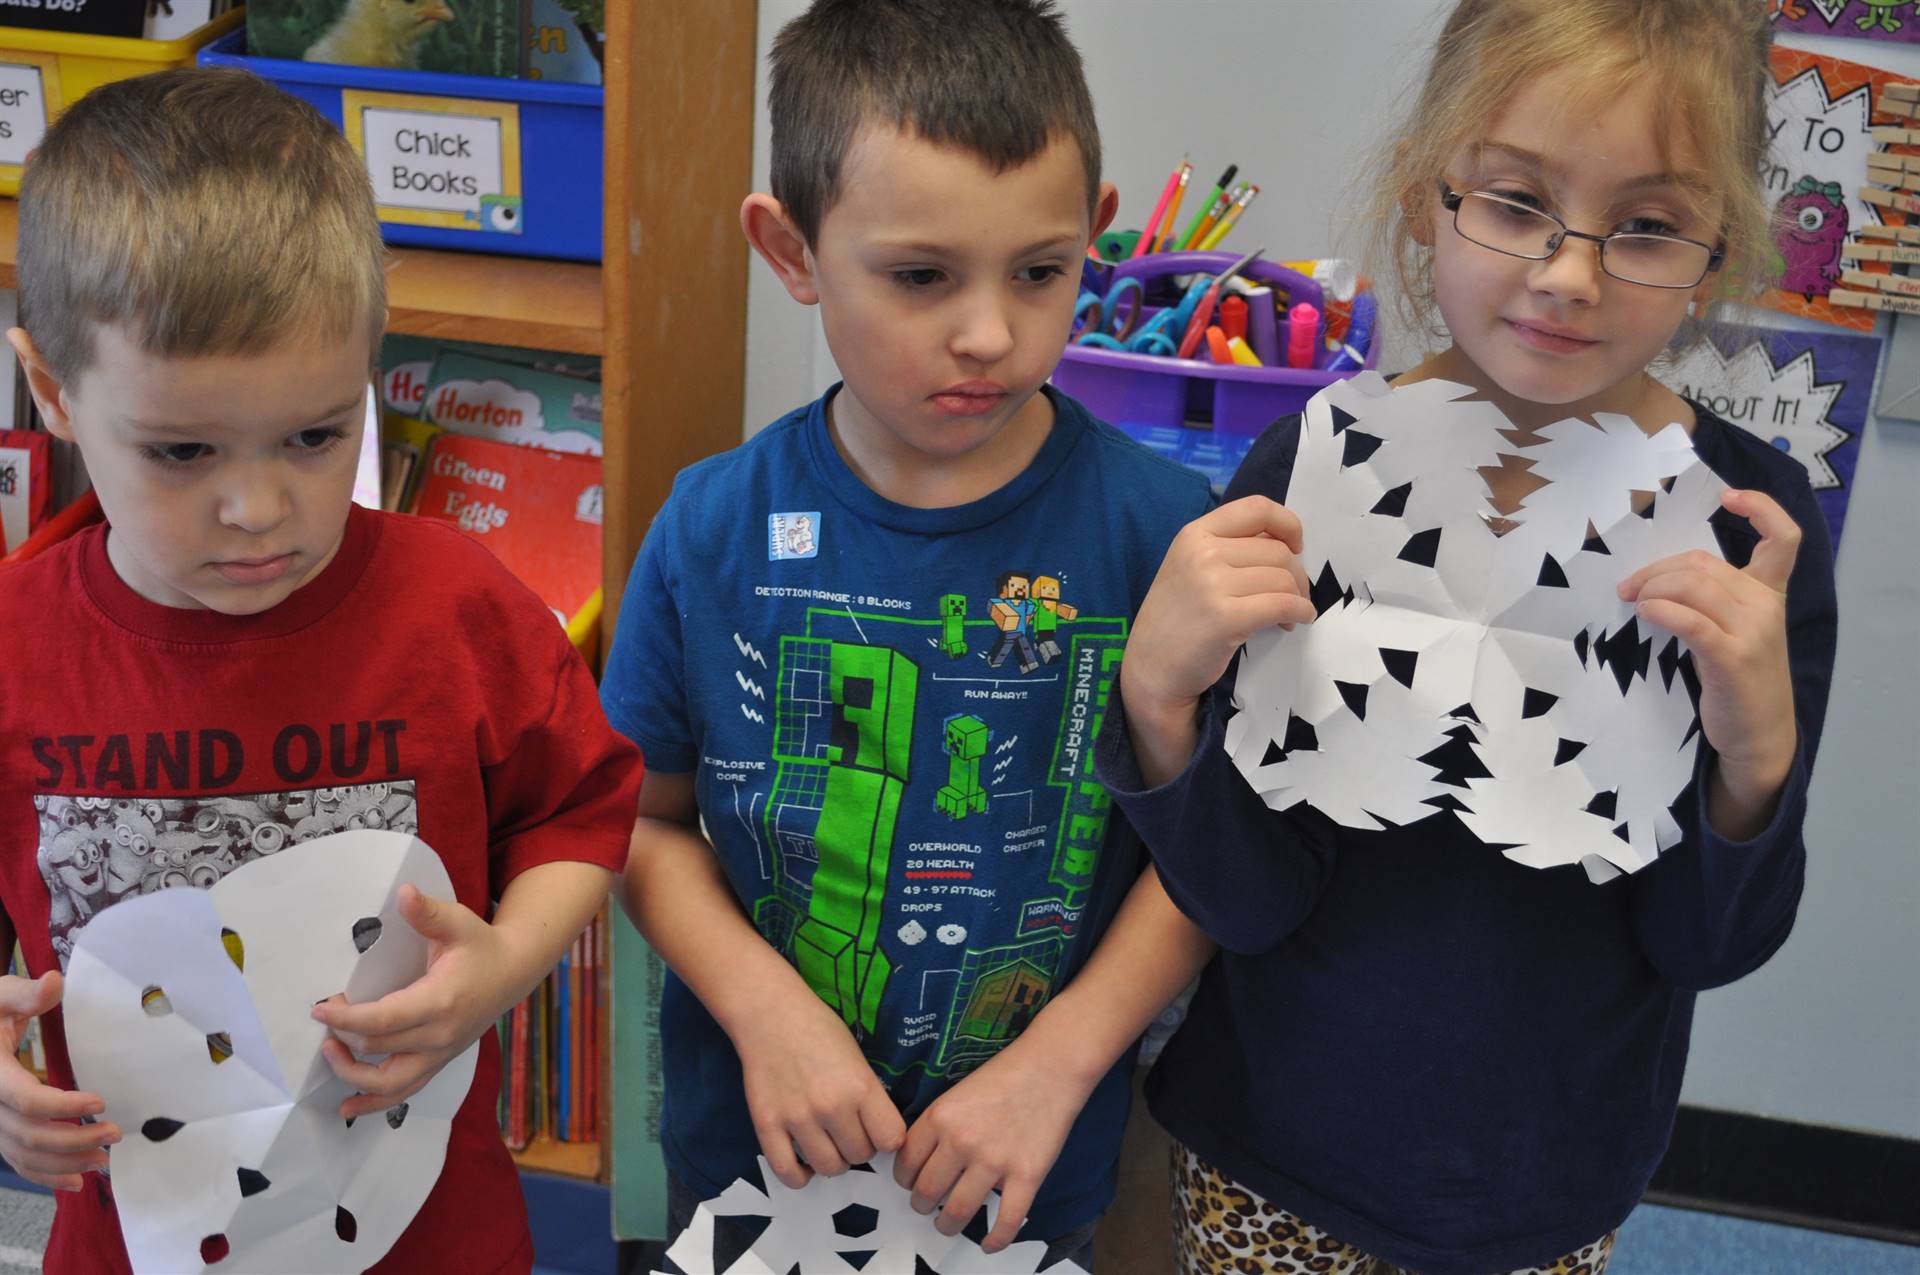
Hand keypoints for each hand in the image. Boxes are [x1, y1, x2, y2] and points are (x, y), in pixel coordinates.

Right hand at [0, 972, 118, 1190]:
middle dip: (73, 1139)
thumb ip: (26, 995)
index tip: (100, 1102)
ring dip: (65, 1163)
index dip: (62, 1106)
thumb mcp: (0, 995)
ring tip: (105, 1160)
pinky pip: (17, 1161)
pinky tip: (77, 1181)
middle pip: (28, 1134)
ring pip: (23, 1154)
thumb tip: (55, 983)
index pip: (25, 1099)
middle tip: (115, 1133)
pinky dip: (45, 1175)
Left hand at [312, 885, 517, 1118]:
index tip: (320, 1007)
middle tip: (325, 1015)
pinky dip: (373, 1103)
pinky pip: (403, 1092)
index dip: (346, 1017)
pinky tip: (348, 1106)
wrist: (513, 972)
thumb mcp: (458, 922)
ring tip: (330, 1054)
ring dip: (352, 1075)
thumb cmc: (481, 946)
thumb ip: (428, 913)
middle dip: (342, 1035)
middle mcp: (439, 1036)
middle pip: (377, 1050)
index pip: (382, 1021)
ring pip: (388, 1084)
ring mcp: (439, 1054)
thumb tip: (404, 892)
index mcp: (440, 1002)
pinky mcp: (438, 1062)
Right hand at [730, 990, 903, 1188]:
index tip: (878, 1129)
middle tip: (848, 1130)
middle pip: (861, 1156)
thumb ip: (869, 1096)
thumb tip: (880, 1135)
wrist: (770, 1014)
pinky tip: (804, 1163)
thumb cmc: (819, 1029)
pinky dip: (800, 1176)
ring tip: (827, 1142)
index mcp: (861, 1087)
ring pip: (829, 1168)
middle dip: (859, 1146)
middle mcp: (832, 1107)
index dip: (886, 1138)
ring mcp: (798, 1119)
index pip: (891, 1140)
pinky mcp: (767, 1126)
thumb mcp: (858, 1057)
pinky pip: (787, 1172)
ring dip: (833, 1160)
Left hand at [894, 1037, 1090, 1251]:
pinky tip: (988, 1244)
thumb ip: (938, 1124)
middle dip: (922, 1205)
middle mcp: (961, 1142)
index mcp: (939, 1118)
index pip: (905, 1164)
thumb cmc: (1005, 1074)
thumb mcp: (957, 1092)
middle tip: (926, 1206)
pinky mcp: (1026, 1176)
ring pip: (957, 1212)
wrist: (1051, 1066)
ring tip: (947, 1224)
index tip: (911, 1183)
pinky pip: (1006, 1221)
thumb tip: (920, 1159)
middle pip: (926, 1193)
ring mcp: (994, 1162)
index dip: (904, 1180)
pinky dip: (995, 1240)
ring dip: (947, 1225)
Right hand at [1123, 496, 1314, 718]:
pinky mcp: (1225, 618)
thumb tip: (1286, 546)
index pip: (1256, 508)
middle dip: (1296, 575)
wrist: (1151, 667)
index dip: (1288, 523)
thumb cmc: (1176, 619)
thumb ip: (1229, 549)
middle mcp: (1201, 553)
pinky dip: (1300, 613)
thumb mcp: (1191, 567)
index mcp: (1194, 534)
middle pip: (1277, 550)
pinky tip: (1296, 621)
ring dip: (1298, 598)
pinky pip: (1282, 605)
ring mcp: (1211, 584)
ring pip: (1283, 579)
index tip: (1295, 545)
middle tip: (1293, 596)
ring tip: (1289, 615)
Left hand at [1620, 488, 1799, 807]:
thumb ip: (1713, 599)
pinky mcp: (1732, 657)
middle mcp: (1767, 606)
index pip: (1784, 538)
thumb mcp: (1733, 630)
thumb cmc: (1738, 679)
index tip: (1728, 497)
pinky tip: (1644, 612)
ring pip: (1693, 585)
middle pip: (1702, 564)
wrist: (1759, 735)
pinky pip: (1689, 619)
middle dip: (1656, 570)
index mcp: (1771, 594)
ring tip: (1633, 601)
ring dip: (1651, 588)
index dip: (1761, 507)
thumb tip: (1658, 577)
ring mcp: (1753, 631)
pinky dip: (1660, 609)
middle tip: (1628, 587)